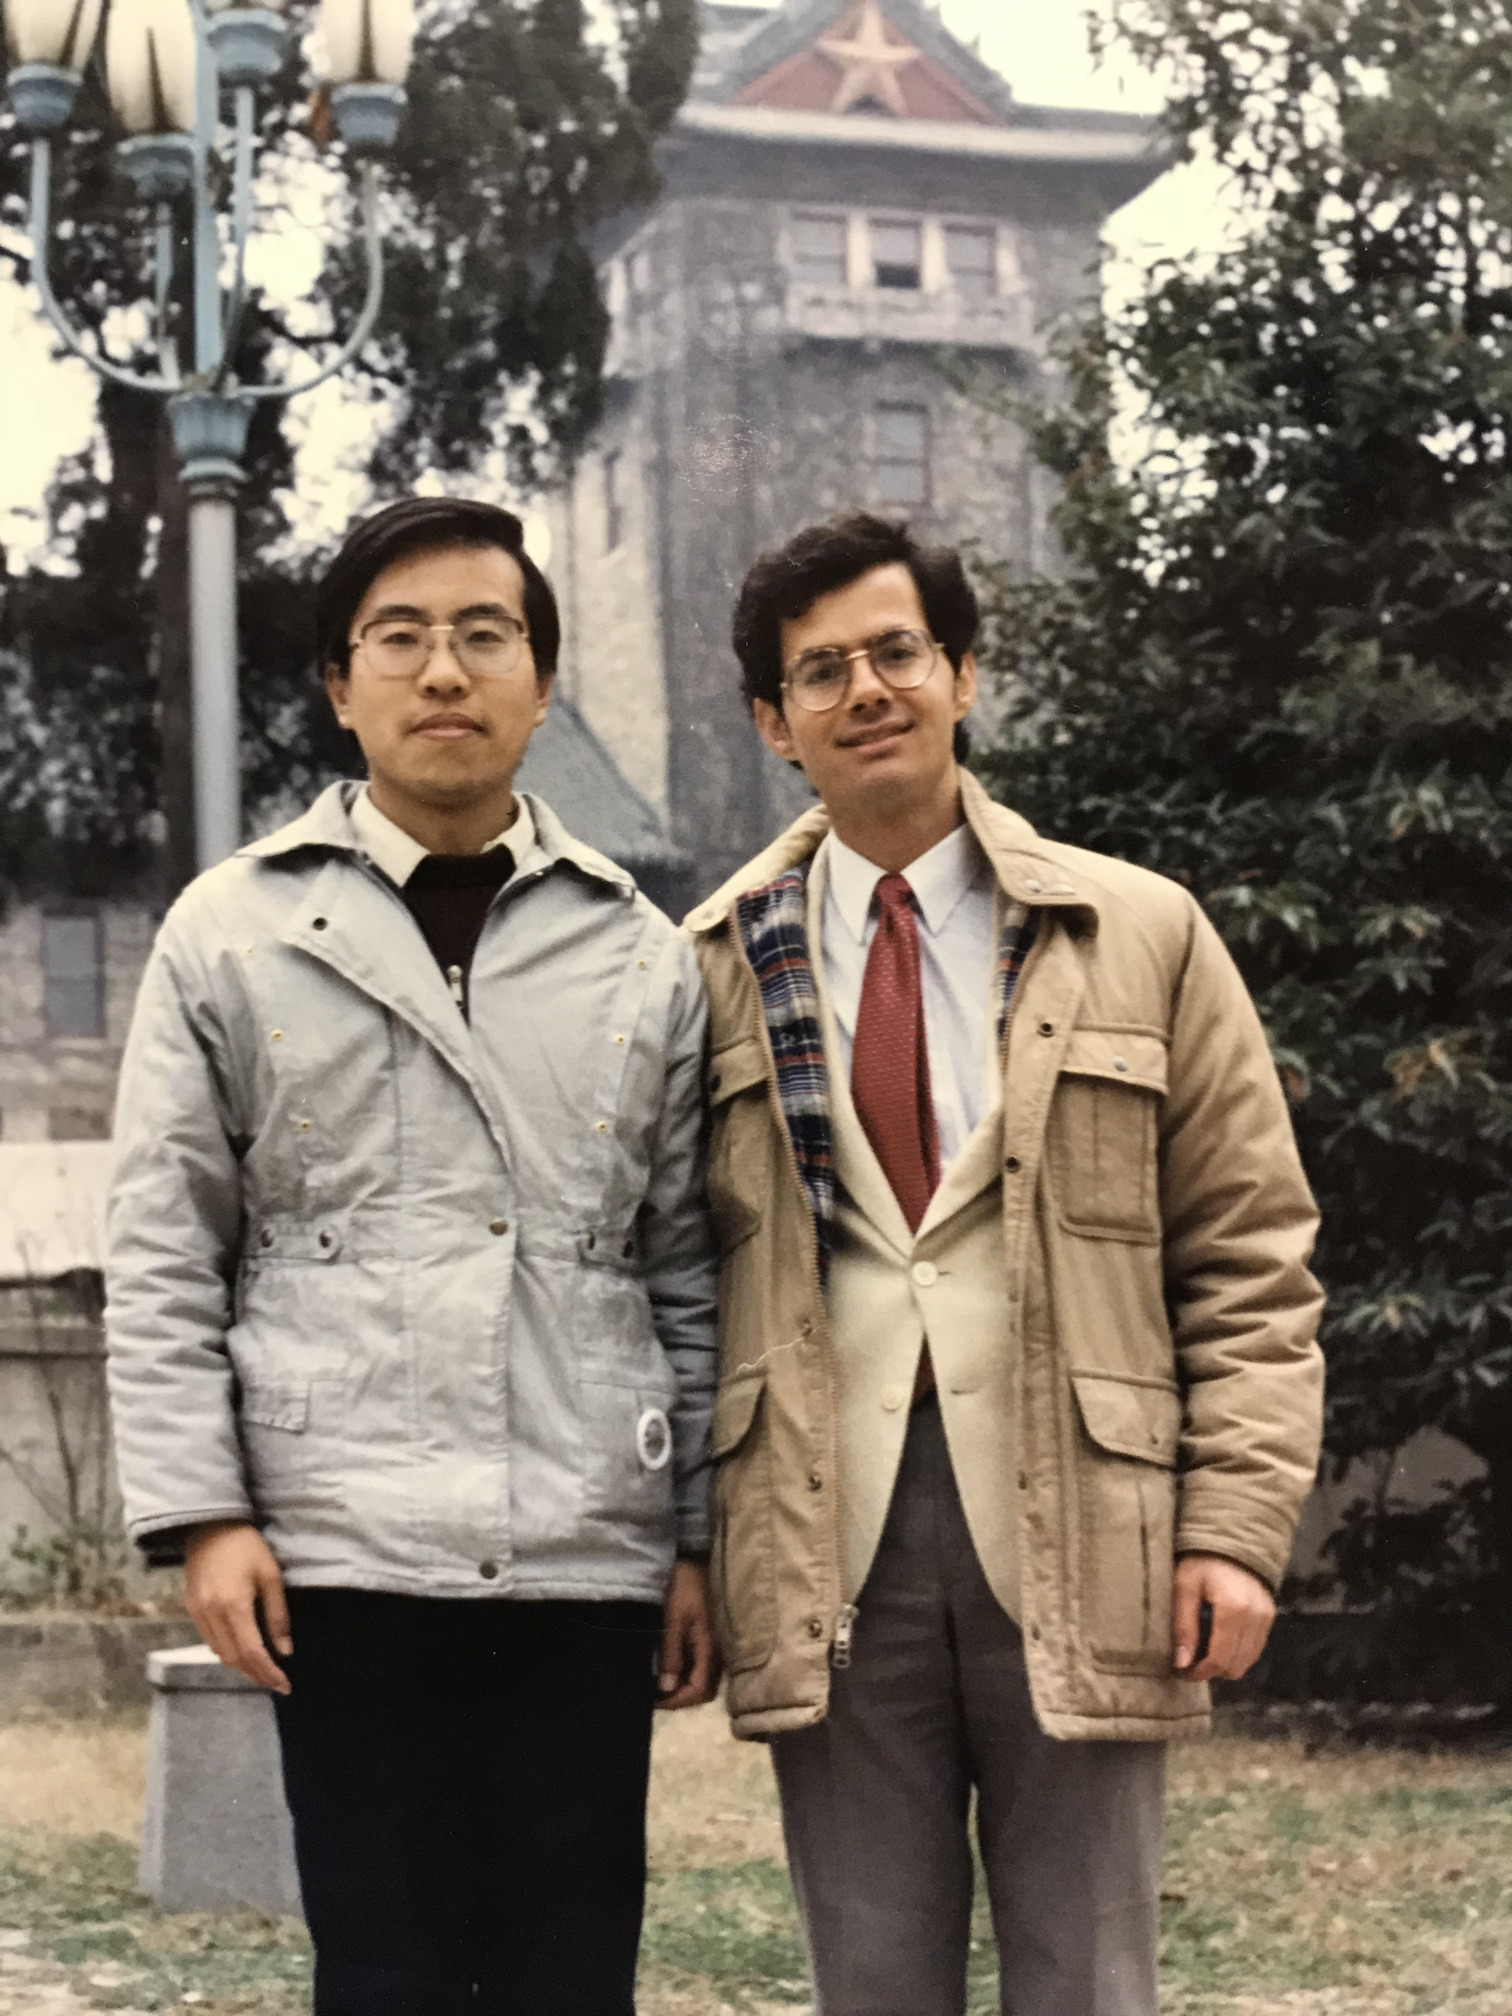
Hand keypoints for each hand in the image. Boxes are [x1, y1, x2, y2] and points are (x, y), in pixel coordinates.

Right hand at [185, 1521, 292, 1694]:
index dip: (269, 1672)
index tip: (285, 1685)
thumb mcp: (271, 1576)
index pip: (252, 1652)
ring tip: (263, 1671)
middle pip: (234, 1659)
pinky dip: (227, 1652)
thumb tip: (285, 1650)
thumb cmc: (247, 1547)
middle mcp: (211, 1615)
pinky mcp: (191, 1609)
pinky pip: (210, 1641)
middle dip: (256, 1675)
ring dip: (241, 1667)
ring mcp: (197, 1613)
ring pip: (220, 1653)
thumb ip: (277, 1616)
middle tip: (276, 1683)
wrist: (210, 1526)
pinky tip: (242, 1652)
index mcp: (234, 1606)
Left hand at [657, 1557, 719, 1709]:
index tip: (653, 1700)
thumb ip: (671, 1654)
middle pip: (705, 1690)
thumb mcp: (673, 1619)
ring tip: (662, 1683)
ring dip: (685, 1686)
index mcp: (710, 1648)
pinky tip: (674, 1668)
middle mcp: (719, 1652)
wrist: (698, 1559)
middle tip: (656, 1695)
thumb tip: (666, 1688)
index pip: (698, 1689)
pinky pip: (705, 1666)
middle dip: (682, 1698)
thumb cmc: (685, 1587)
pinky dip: (690, 1674)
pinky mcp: (714, 1638)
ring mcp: (719, 1645)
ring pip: (706, 1679)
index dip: (676, 1700)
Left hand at [1172, 1553, 1275, 1681]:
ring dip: (1225, 1664)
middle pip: (1235, 1665)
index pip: (1219, 1659)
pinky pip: (1255, 1649)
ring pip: (1248, 1661)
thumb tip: (1182, 1663)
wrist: (1232, 1538)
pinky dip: (1238, 1654)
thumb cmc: (1202, 1560)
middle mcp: (1255, 1618)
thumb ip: (1184, 1625)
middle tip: (1190, 1663)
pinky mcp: (1270, 1616)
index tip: (1182, 1671)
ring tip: (1203, 1654)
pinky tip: (1220, 1644)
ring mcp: (1266, 1618)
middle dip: (1211, 1671)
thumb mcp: (1185, 1587)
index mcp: (1233, 1610)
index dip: (1199, 1672)